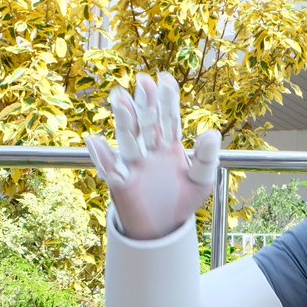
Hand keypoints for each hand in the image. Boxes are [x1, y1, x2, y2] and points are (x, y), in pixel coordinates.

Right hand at [85, 73, 221, 239]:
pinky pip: (111, 168)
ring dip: (124, 120)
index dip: (166, 100)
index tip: (165, 78)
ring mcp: (134, 165)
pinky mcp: (122, 183)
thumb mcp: (201, 179)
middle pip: (147, 123)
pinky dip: (102, 156)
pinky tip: (95, 140)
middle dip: (145, 103)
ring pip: (128, 139)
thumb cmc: (182, 200)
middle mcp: (149, 150)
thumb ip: (206, 157)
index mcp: (169, 146)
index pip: (168, 119)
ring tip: (118, 98)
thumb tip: (211, 133)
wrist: (164, 228)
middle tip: (144, 81)